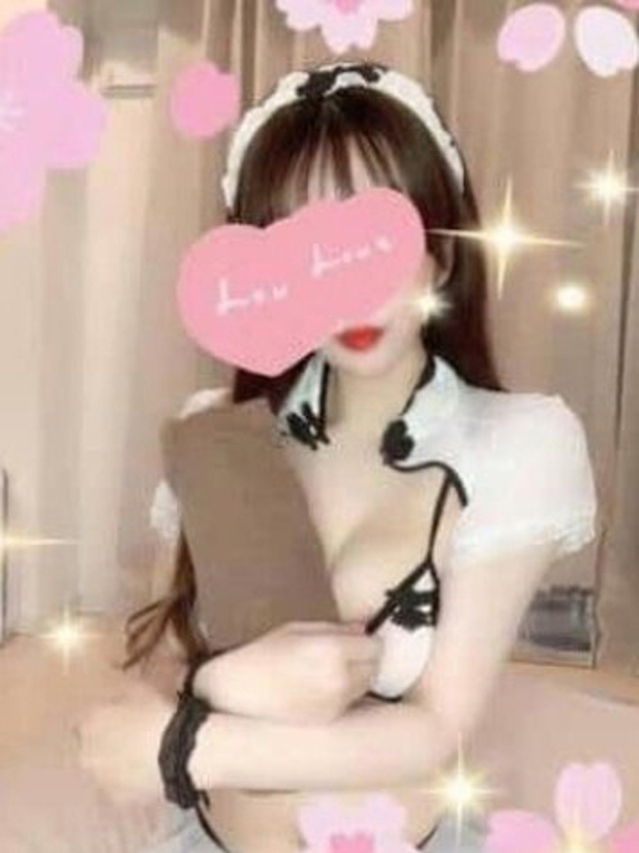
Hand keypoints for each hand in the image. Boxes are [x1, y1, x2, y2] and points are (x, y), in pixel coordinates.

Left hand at [77, 680, 173, 806]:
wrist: (177, 753)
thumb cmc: (157, 714)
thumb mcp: (140, 688)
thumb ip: (121, 688)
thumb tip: (113, 682)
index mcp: (88, 722)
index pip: (87, 718)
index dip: (105, 715)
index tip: (121, 713)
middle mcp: (86, 753)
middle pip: (91, 745)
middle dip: (106, 740)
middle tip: (132, 733)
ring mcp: (100, 779)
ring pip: (104, 767)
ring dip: (116, 761)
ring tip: (143, 754)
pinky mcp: (117, 799)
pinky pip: (120, 786)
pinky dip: (129, 779)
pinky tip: (148, 770)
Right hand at [193, 620, 382, 724]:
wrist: (234, 692)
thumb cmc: (261, 655)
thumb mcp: (296, 630)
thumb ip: (334, 628)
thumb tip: (361, 628)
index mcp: (331, 651)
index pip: (374, 646)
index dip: (364, 640)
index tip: (355, 639)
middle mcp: (338, 680)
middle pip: (374, 667)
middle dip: (363, 658)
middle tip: (341, 653)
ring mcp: (334, 704)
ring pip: (365, 686)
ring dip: (356, 676)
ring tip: (327, 670)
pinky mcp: (327, 720)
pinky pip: (349, 702)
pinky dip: (343, 694)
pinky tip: (319, 687)